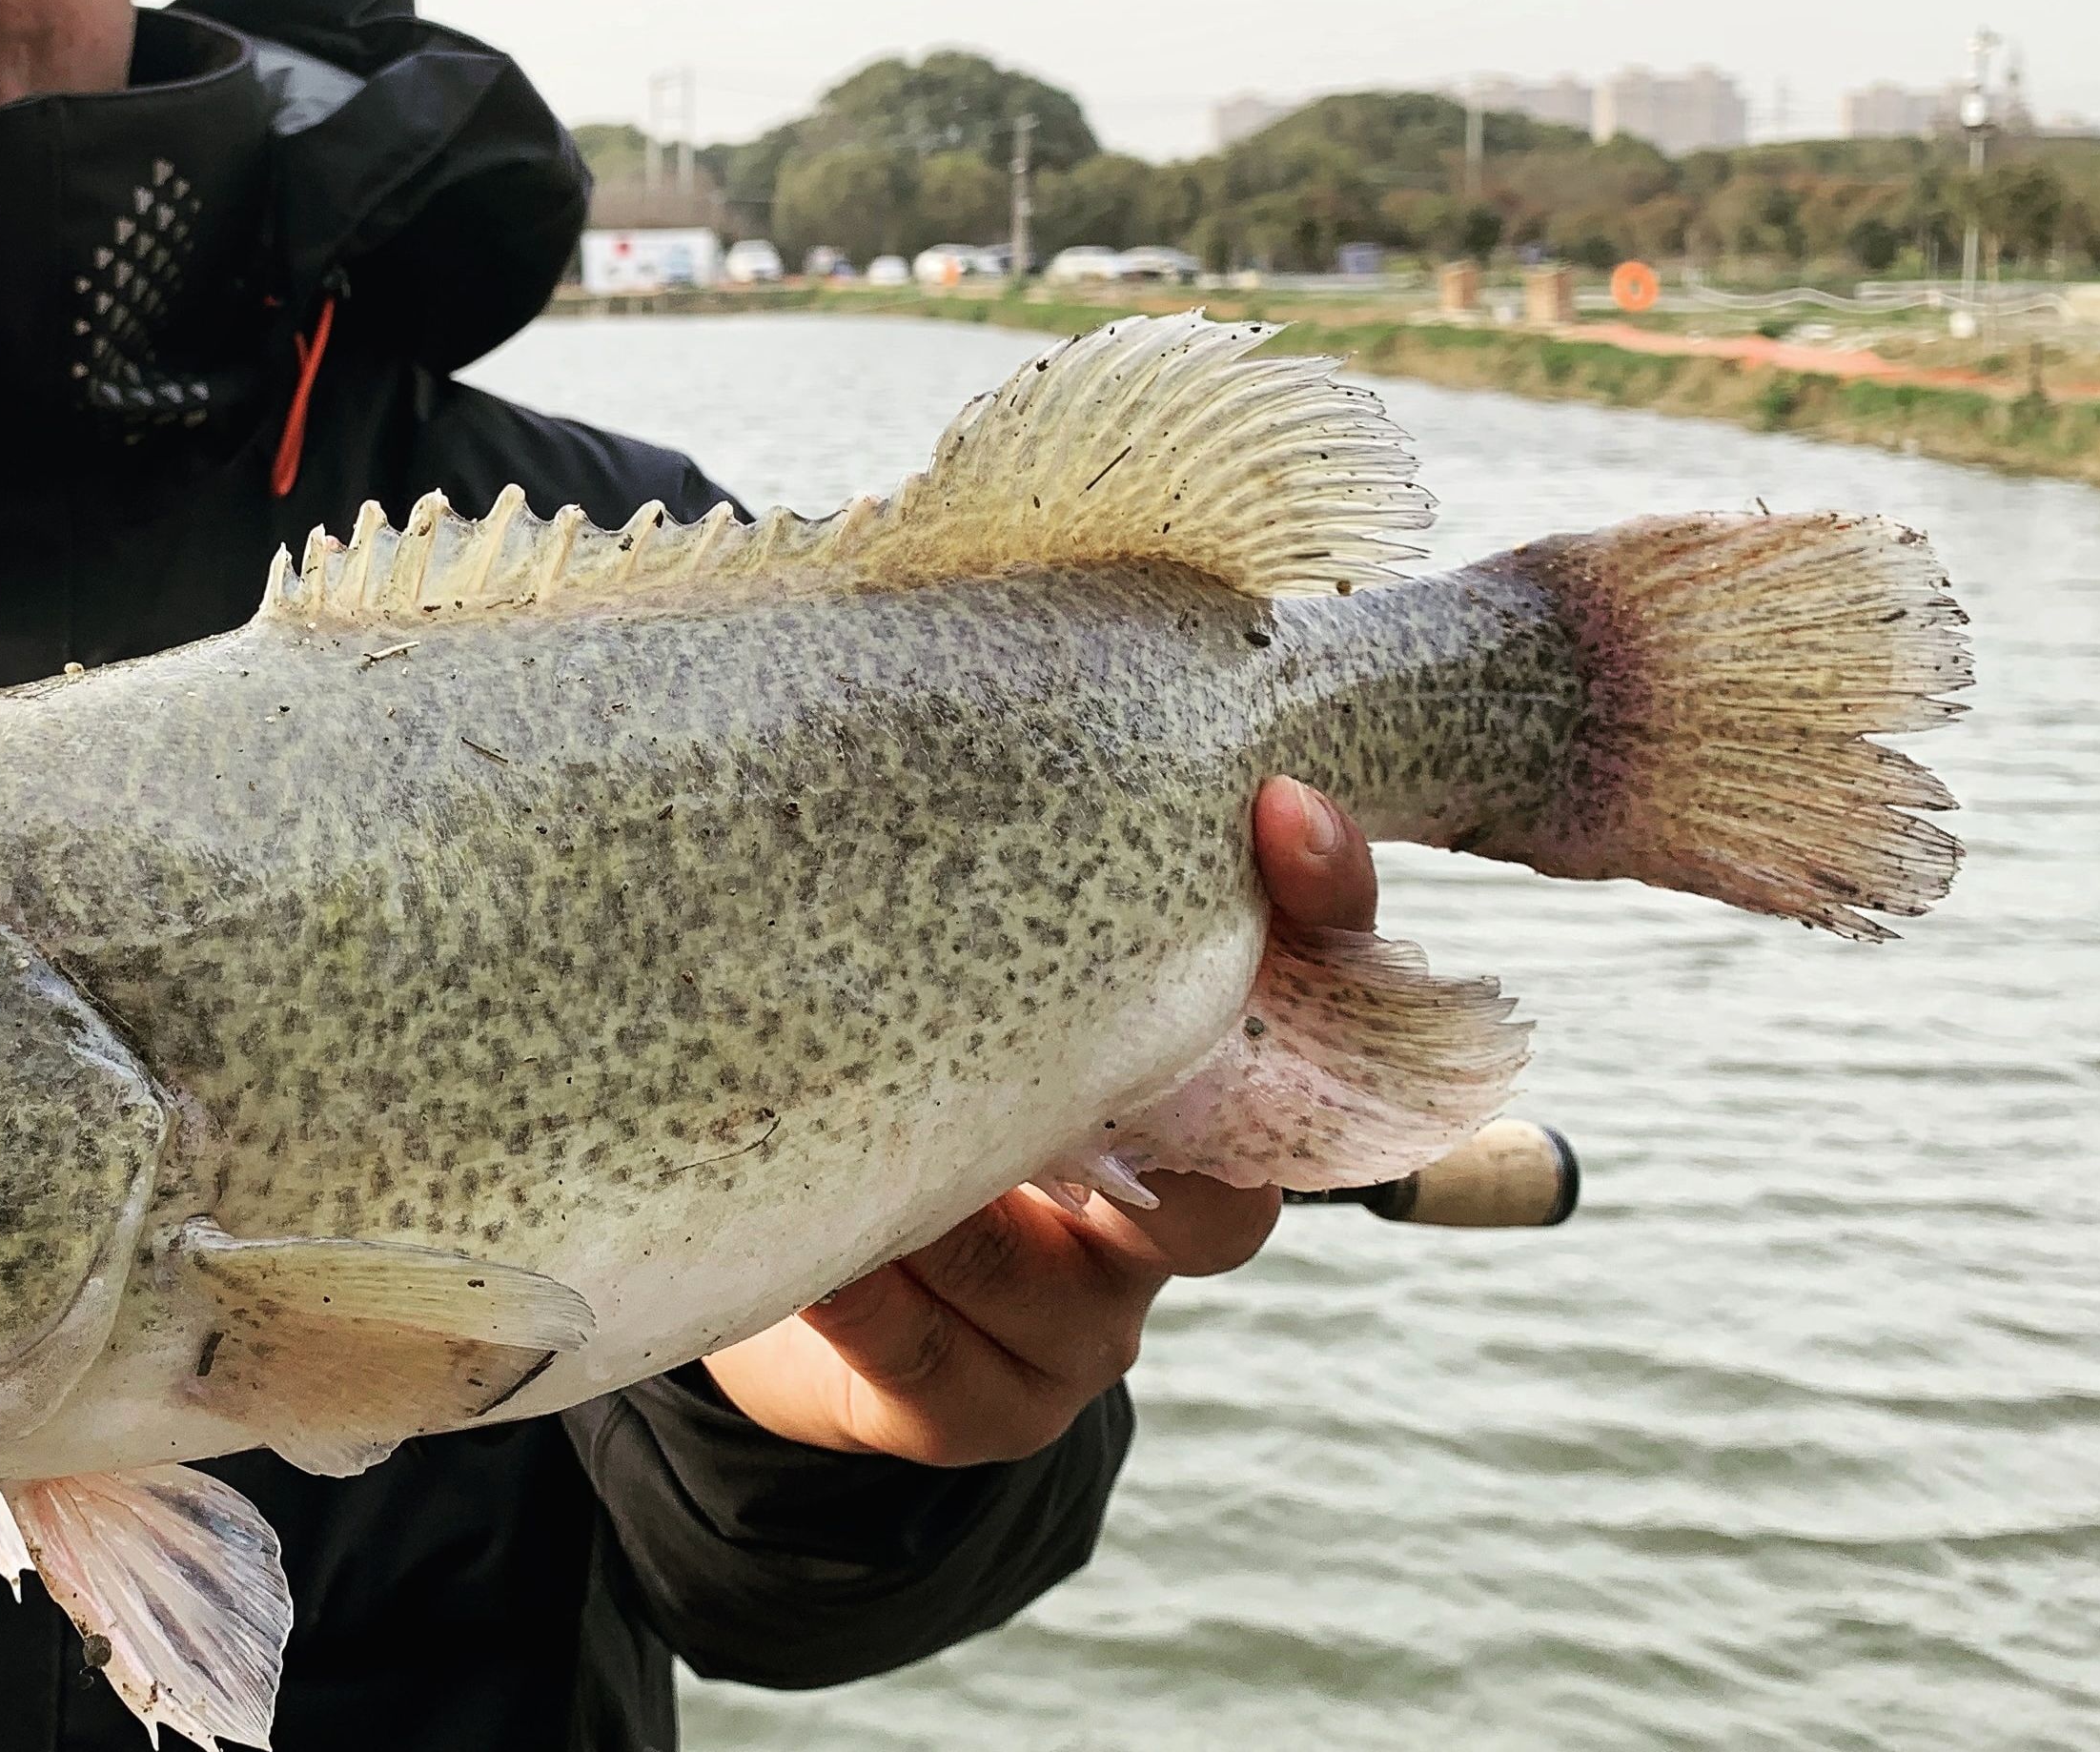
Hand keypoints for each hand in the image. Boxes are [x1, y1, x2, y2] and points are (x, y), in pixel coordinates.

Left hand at [701, 775, 1371, 1462]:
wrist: (777, 1263)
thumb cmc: (879, 1061)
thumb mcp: (944, 958)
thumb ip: (988, 875)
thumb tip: (959, 692)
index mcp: (1193, 1079)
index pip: (1318, 994)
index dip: (1322, 909)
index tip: (1285, 804)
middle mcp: (1167, 1209)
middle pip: (1243, 1171)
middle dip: (1158, 1082)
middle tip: (1081, 1005)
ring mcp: (1083, 1323)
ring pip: (1053, 1256)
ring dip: (959, 1181)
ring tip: (864, 1102)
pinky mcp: (982, 1407)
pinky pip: (929, 1345)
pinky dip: (864, 1285)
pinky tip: (815, 1246)